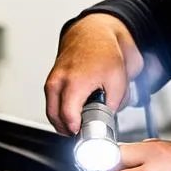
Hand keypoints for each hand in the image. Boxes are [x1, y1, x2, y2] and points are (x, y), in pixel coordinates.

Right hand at [44, 14, 143, 133]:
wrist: (93, 33)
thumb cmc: (105, 52)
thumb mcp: (119, 81)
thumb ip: (114, 104)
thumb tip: (108, 119)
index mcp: (74, 82)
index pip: (68, 117)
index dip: (77, 131)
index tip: (85, 136)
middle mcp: (58, 82)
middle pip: (55, 118)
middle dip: (68, 130)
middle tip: (83, 135)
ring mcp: (52, 81)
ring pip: (51, 112)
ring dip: (62, 122)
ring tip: (78, 125)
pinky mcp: (51, 80)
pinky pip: (51, 103)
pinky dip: (60, 111)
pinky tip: (73, 113)